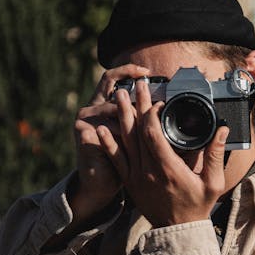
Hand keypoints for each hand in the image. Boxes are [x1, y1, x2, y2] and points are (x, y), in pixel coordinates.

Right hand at [71, 64, 149, 220]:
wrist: (100, 183)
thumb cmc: (121, 160)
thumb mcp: (134, 136)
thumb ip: (144, 121)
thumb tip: (171, 110)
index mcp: (102, 103)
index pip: (111, 77)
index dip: (127, 71)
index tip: (146, 73)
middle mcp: (91, 108)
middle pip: (116, 93)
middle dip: (137, 98)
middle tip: (156, 100)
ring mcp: (85, 120)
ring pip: (115, 111)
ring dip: (134, 121)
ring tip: (151, 131)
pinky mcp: (83, 133)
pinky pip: (108, 130)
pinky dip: (124, 135)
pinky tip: (135, 141)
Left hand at [96, 79, 228, 226]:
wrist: (178, 232)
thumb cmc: (197, 207)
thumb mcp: (213, 182)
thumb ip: (215, 155)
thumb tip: (221, 129)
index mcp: (169, 169)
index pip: (154, 134)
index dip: (153, 114)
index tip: (158, 101)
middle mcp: (149, 171)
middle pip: (138, 132)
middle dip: (138, 106)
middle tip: (138, 86)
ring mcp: (137, 177)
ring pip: (125, 142)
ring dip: (122, 117)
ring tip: (120, 96)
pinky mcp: (130, 183)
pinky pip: (116, 160)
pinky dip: (108, 144)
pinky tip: (101, 129)